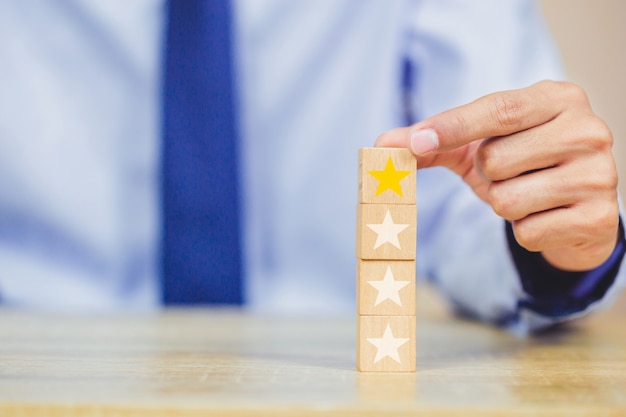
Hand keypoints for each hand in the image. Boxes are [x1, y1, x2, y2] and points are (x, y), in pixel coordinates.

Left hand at [376, 80, 618, 271]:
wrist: (573, 210)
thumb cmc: (521, 166)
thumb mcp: (479, 146)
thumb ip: (432, 142)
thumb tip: (382, 144)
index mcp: (558, 99)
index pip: (498, 109)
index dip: (453, 127)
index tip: (417, 141)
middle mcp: (587, 130)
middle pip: (496, 160)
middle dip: (489, 175)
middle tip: (512, 174)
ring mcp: (599, 174)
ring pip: (507, 200)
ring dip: (503, 205)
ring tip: (529, 196)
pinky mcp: (598, 218)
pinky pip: (527, 233)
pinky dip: (524, 231)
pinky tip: (545, 218)